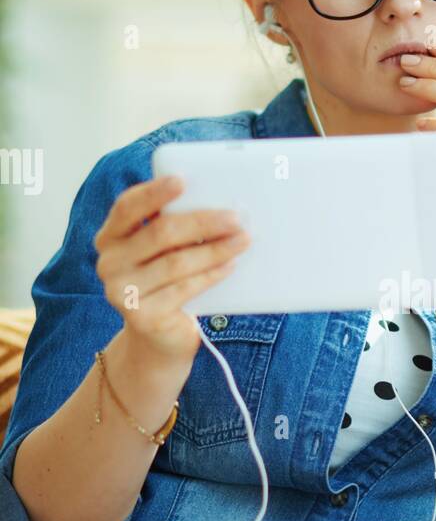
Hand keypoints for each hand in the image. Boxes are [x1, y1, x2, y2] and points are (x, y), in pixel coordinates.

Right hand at [93, 176, 251, 364]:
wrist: (159, 339)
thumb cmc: (166, 284)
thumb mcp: (162, 254)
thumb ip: (173, 231)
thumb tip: (218, 205)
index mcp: (110, 238)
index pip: (127, 207)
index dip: (154, 192)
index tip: (182, 180)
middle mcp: (108, 263)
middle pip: (160, 232)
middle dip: (202, 222)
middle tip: (235, 217)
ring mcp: (121, 291)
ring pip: (176, 261)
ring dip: (215, 249)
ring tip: (243, 240)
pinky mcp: (141, 316)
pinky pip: (184, 288)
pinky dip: (212, 275)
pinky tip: (231, 265)